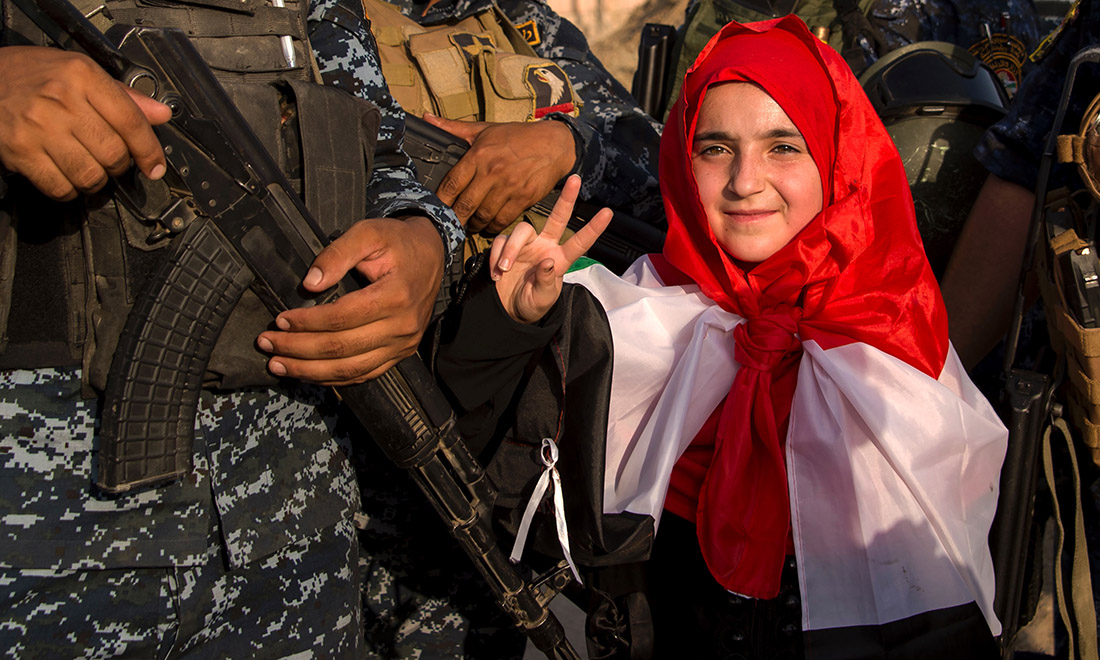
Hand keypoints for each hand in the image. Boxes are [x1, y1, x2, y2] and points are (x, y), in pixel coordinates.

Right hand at [0, 46, 170, 200]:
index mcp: (82, 76)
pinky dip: (69, 191)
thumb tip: (160, 114)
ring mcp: (39, 127)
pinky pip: (60, 187)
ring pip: (91, 175)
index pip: (131, 121)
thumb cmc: (30, 73)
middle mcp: (61, 100)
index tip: (154, 166)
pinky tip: (66, 176)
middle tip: (111, 160)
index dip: (150, 151)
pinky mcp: (20, 151)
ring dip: (96, 181)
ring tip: (88, 167)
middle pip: (114, 154)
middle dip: (119, 165)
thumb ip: (122, 96)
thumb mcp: (79, 71)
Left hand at [256, 215, 444, 384]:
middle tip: (268, 344)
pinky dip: (333, 378)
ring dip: (310, 371)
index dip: (307, 321)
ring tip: (279, 365)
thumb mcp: (368, 233)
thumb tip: (311, 283)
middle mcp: (402, 326)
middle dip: (299, 349)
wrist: (431, 255)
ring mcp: (403, 344)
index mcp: (395, 296)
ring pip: (351, 369)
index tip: (280, 318)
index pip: (342, 317)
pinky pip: (364, 374)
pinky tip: (309, 374)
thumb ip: (337, 254)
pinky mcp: (400, 353)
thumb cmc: (398, 243)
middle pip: (342, 348)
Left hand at [422, 113, 576, 233]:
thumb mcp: (485, 129)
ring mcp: (509, 186)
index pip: (451, 183)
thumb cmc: (518, 137)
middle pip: (465, 204)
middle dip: (456, 218)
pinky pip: (503, 219)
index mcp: (479, 154)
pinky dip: (493, 227)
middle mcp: (492, 171)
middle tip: (452, 223)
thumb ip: (454, 128)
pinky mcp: (523, 198)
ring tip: (471, 225)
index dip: (441, 200)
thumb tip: (426, 118)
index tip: (436, 208)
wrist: (554, 144)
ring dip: (474, 225)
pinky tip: (489, 226)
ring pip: (483, 215)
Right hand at [491, 175, 610, 323]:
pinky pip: (499, 243)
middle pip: (557, 218)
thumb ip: (547, 282)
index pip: (579, 242)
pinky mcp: (506, 247)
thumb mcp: (542, 299)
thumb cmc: (531, 305)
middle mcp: (544, 246)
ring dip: (510, 250)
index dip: (593, 228)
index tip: (608, 213)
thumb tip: (547, 262)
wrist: (508, 311)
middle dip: (566, 199)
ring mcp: (525, 245)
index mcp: (559, 260)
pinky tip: (496, 274)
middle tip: (575, 179)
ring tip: (505, 269)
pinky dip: (495, 258)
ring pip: (520, 231)